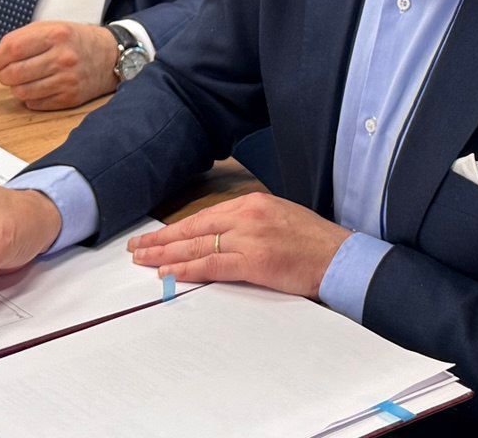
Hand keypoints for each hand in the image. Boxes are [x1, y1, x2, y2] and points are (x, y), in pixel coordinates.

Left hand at [0, 21, 118, 109]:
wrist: (110, 56)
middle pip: (14, 73)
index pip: (13, 49)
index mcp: (56, 35)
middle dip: (3, 74)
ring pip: (22, 92)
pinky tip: (37, 88)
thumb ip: (22, 38)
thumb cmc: (75, 40)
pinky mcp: (71, 98)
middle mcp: (63, 57)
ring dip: (15, 87)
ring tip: (22, 80)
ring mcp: (68, 80)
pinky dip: (30, 98)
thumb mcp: (51, 27)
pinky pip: (35, 104)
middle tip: (7, 72)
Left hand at [127, 193, 351, 298]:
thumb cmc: (313, 241)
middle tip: (137, 249)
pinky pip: (213, 265)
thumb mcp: (277, 218)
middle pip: (193, 229)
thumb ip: (248, 223)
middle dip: (161, 240)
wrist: (340, 257)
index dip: (176, 228)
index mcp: (251, 202)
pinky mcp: (255, 261)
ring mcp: (250, 237)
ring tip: (144, 262)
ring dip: (166, 255)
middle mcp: (246, 215)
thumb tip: (219, 236)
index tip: (155, 236)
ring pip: (197, 246)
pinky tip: (170, 274)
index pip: (204, 216)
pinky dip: (188, 270)